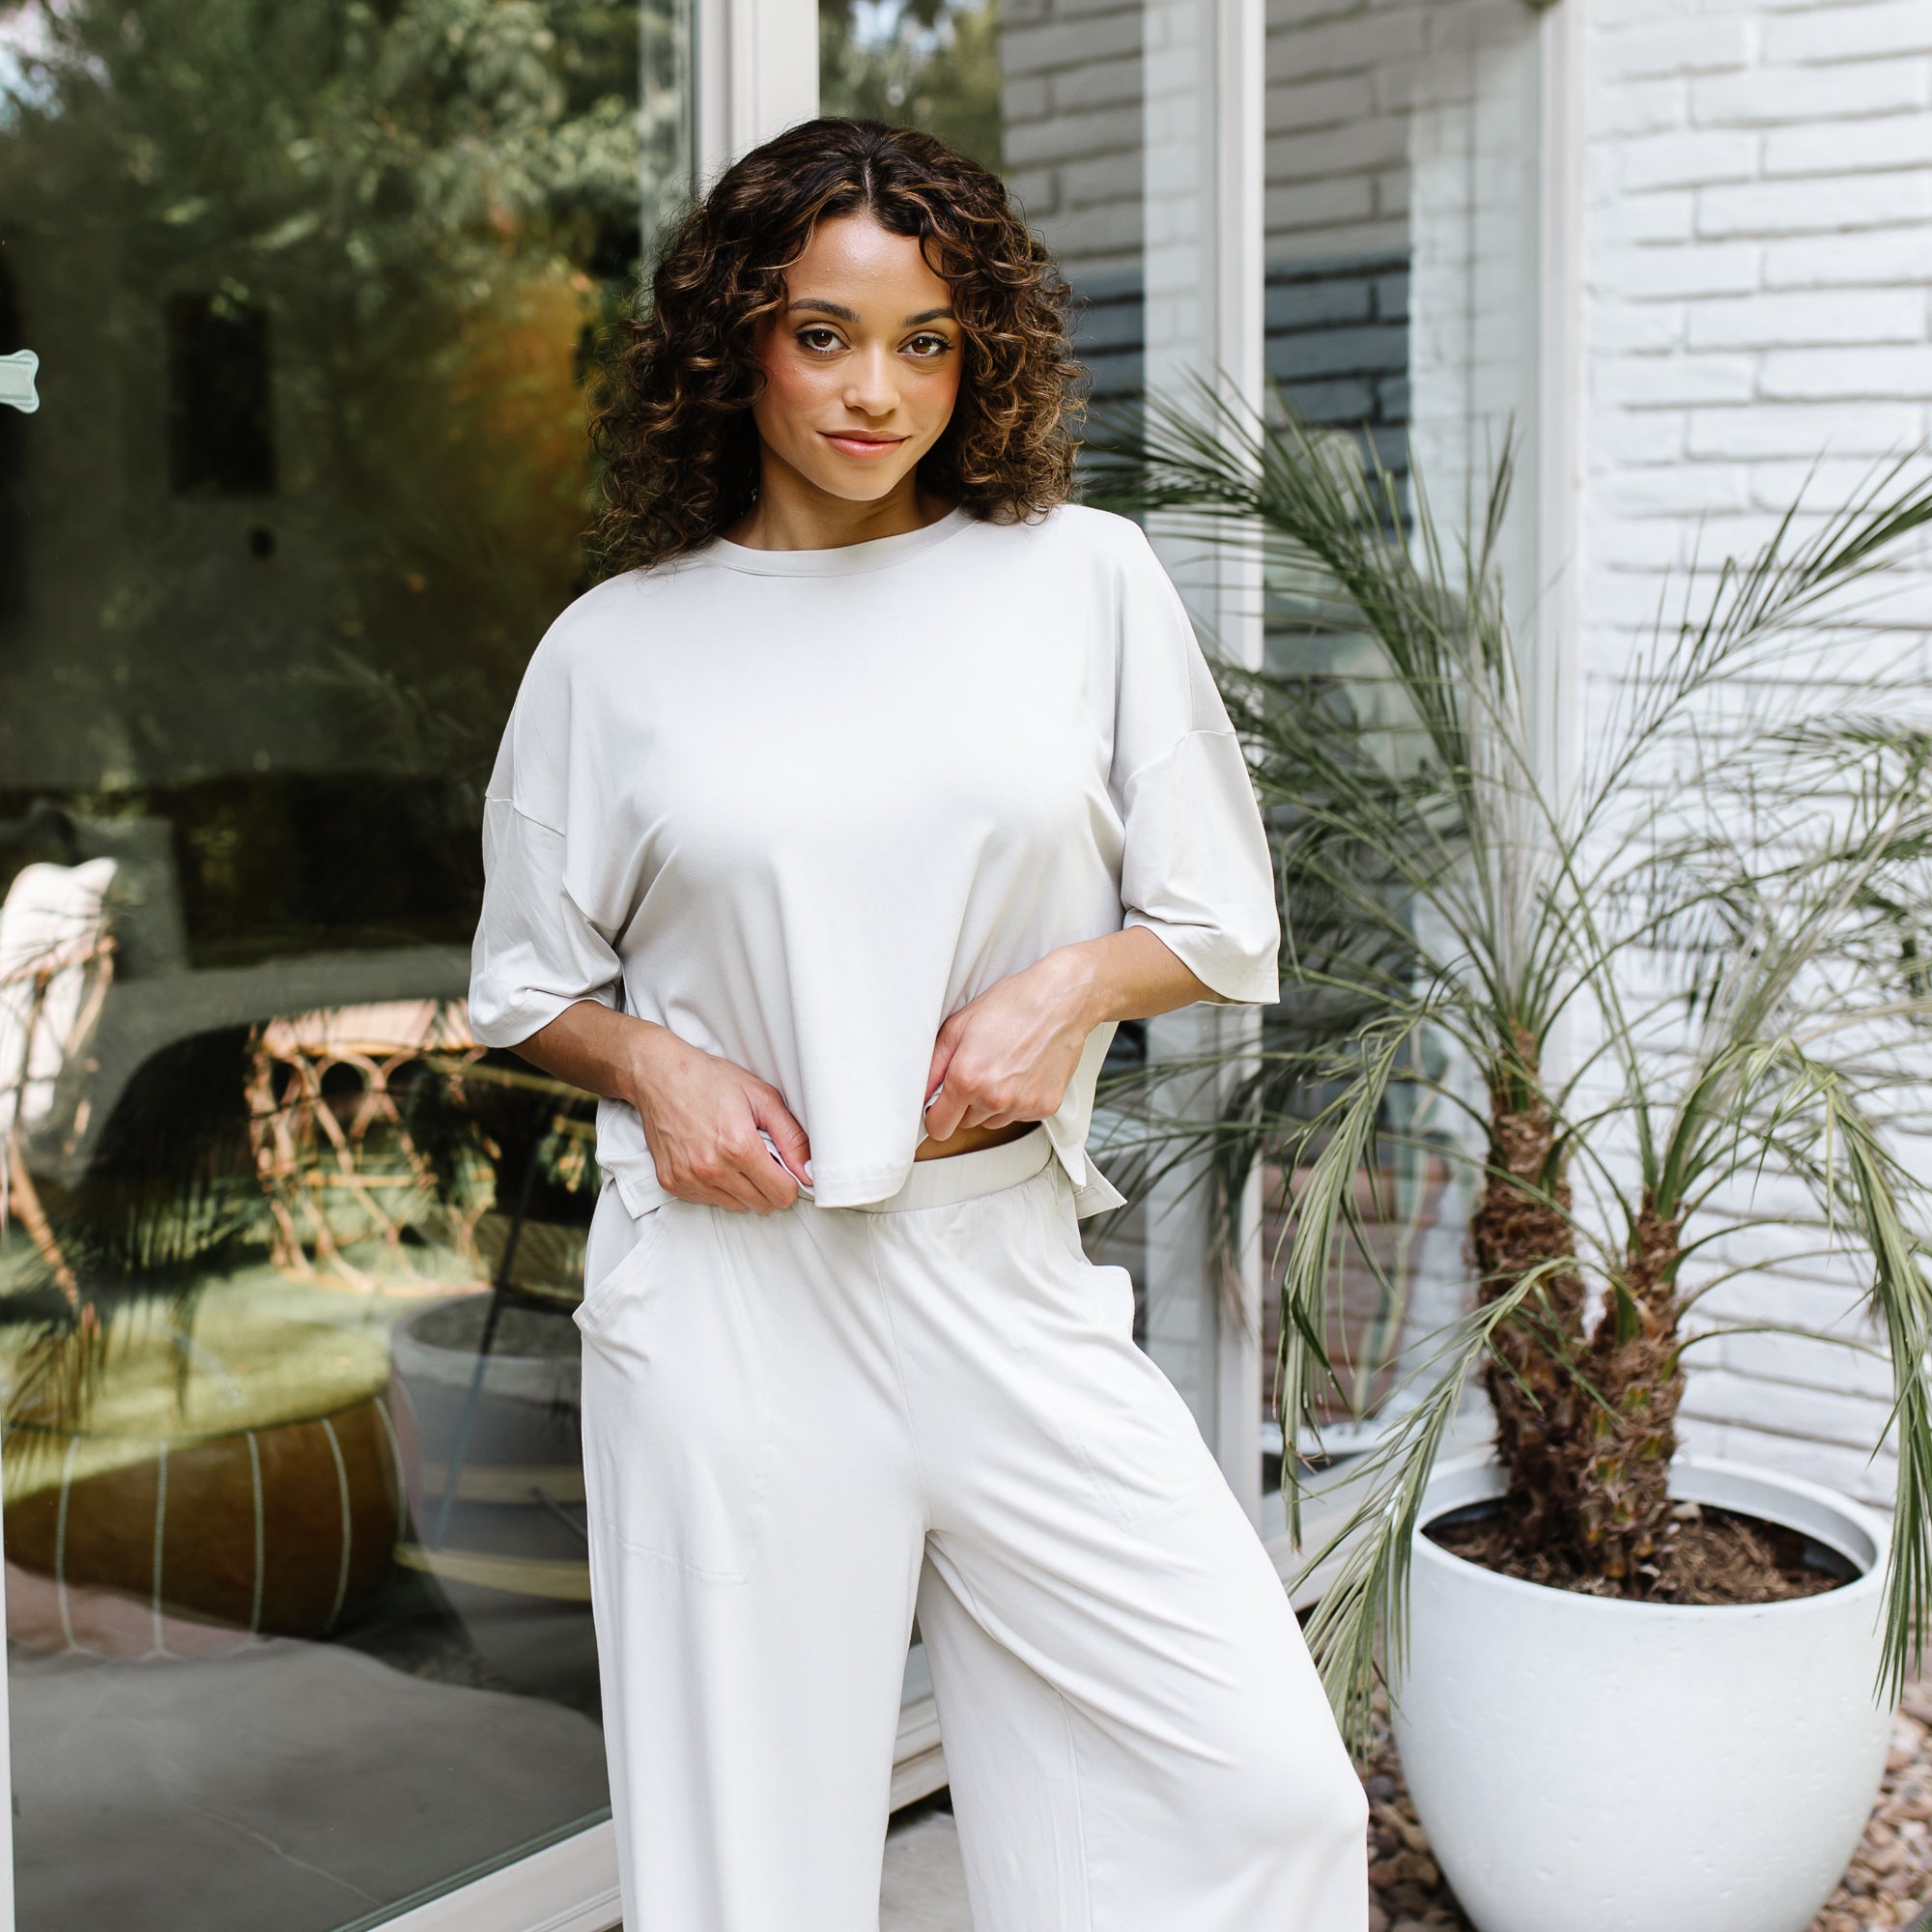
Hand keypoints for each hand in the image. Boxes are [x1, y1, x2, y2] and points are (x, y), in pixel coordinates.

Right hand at [626, 1026, 811, 1212]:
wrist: (659, 1076)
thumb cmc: (709, 1081)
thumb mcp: (762, 1097)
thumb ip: (792, 1137)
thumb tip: (809, 1170)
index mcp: (737, 1146)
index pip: (781, 1194)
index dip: (790, 1181)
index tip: (785, 1166)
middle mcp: (711, 1168)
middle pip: (761, 1204)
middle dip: (769, 1185)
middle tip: (760, 1156)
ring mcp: (688, 1178)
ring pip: (736, 1206)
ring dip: (744, 1188)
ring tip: (734, 1154)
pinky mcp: (671, 1183)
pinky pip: (708, 1201)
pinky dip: (718, 1187)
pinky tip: (713, 1158)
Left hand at [921, 951, 1096, 1143]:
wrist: (1061, 1001)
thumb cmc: (1013, 1005)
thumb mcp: (959, 1025)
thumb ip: (933, 1065)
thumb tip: (921, 1090)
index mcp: (967, 1079)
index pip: (938, 1127)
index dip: (936, 1114)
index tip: (940, 1103)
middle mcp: (995, 1098)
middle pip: (965, 1123)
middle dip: (965, 1103)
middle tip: (979, 1069)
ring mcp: (1022, 1105)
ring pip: (993, 1121)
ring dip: (992, 1103)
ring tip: (1003, 1068)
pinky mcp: (1045, 1107)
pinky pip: (1019, 1116)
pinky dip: (1018, 1100)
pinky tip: (1023, 1072)